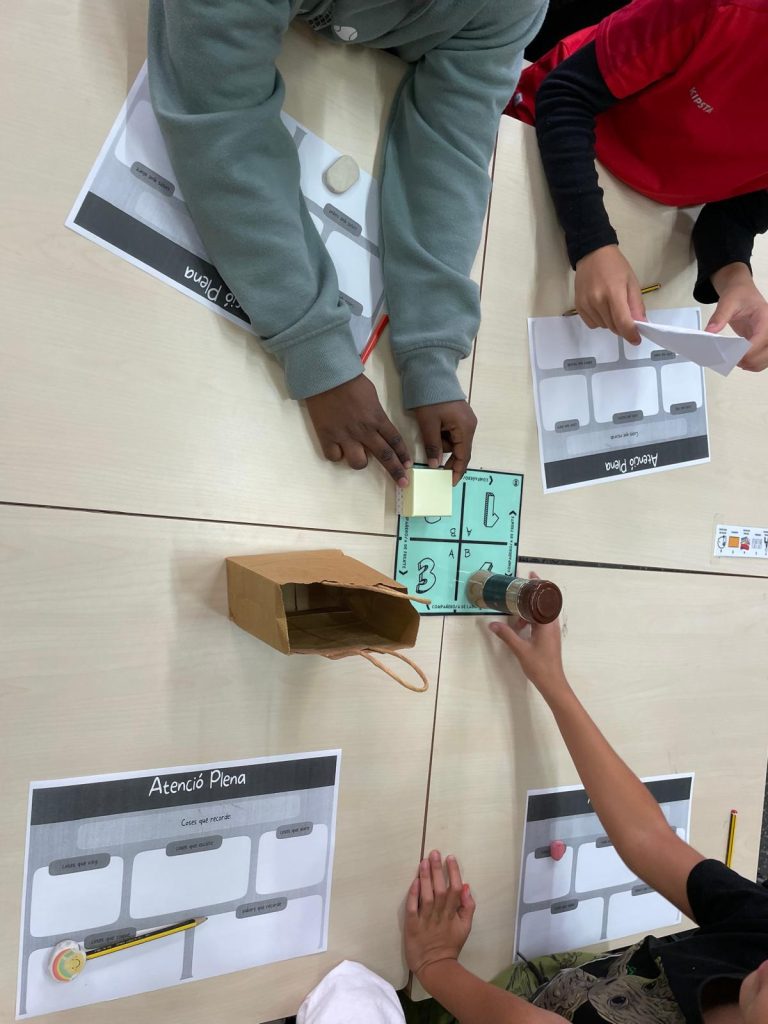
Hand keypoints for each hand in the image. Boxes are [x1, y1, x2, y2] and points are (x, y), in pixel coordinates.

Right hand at [306, 375, 411, 484]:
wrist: (327, 376)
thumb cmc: (351, 382)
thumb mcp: (372, 397)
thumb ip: (376, 415)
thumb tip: (378, 428)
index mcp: (377, 419)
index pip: (395, 441)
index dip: (403, 456)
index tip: (407, 466)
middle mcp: (364, 431)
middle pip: (384, 456)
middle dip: (396, 472)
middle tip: (402, 482)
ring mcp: (345, 435)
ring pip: (358, 462)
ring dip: (360, 461)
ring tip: (357, 454)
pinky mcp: (327, 437)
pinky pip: (335, 457)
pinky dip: (337, 455)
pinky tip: (337, 449)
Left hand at [405, 851, 475, 977]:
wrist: (435, 967)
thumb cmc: (449, 945)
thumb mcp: (465, 927)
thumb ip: (467, 907)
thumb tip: (466, 885)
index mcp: (453, 914)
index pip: (455, 890)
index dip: (453, 873)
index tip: (450, 857)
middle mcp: (440, 915)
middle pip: (440, 889)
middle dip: (438, 870)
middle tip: (434, 852)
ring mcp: (425, 920)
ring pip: (427, 896)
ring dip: (425, 878)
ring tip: (424, 861)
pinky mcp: (412, 926)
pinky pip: (413, 909)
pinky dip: (413, 896)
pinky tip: (414, 882)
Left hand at [413, 401, 476, 484]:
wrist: (431, 375)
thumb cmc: (430, 399)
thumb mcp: (429, 424)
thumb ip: (433, 446)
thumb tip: (435, 465)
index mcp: (465, 428)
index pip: (463, 456)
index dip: (456, 471)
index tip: (449, 483)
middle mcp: (469, 426)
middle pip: (460, 450)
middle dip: (446, 457)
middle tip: (434, 468)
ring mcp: (466, 421)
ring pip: (454, 442)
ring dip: (441, 443)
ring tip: (429, 430)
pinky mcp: (459, 417)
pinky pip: (452, 433)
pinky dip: (442, 436)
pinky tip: (433, 428)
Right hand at [487, 574, 567, 702]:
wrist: (552, 683)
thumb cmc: (539, 666)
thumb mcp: (520, 649)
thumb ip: (506, 635)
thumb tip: (492, 624)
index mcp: (547, 624)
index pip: (544, 599)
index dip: (538, 586)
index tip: (530, 576)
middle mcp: (552, 625)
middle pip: (543, 603)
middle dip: (531, 597)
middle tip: (517, 591)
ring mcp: (552, 632)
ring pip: (541, 614)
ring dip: (528, 612)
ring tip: (515, 617)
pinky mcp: (550, 638)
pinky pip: (541, 622)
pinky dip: (530, 620)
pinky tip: (520, 628)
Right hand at [574, 245, 645, 343]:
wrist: (592, 254)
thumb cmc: (615, 266)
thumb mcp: (631, 282)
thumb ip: (636, 305)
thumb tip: (641, 324)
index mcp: (613, 293)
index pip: (623, 322)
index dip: (631, 334)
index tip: (636, 340)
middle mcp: (597, 301)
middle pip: (613, 327)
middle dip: (623, 327)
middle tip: (627, 316)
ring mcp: (586, 304)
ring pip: (603, 326)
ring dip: (611, 323)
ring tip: (612, 307)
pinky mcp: (578, 307)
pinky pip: (592, 324)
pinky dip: (600, 321)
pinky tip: (601, 308)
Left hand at [707, 263, 767, 371]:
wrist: (741, 291)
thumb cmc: (738, 294)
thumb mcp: (728, 301)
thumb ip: (719, 317)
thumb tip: (710, 331)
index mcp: (765, 318)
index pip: (760, 341)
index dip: (745, 352)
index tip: (729, 356)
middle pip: (765, 355)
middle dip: (746, 361)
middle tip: (727, 360)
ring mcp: (767, 337)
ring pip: (764, 361)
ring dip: (749, 365)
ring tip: (732, 360)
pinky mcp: (762, 342)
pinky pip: (761, 360)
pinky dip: (750, 364)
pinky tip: (738, 360)